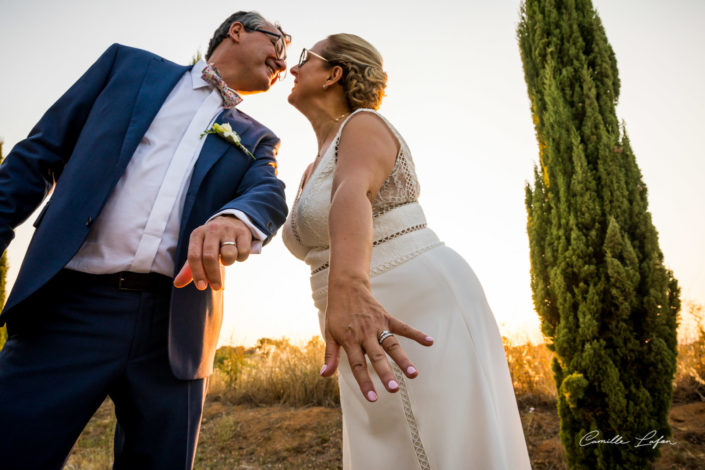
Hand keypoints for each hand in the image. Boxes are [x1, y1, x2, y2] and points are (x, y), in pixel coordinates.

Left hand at [173, 215, 251, 290]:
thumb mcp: (199, 251)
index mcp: (197, 234)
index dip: (197, 273)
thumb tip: (177, 284)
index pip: (194, 256)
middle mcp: (211, 229)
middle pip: (210, 257)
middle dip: (213, 275)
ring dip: (228, 262)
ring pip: (228, 254)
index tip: (201, 287)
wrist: (231, 222)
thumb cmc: (212, 242)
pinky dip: (241, 258)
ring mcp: (228, 230)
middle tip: (216, 287)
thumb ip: (188, 269)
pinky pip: (243, 252)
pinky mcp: (243, 232)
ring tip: (227, 259)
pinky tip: (238, 253)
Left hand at [320, 279, 433, 401]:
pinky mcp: (387, 317)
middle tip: (394, 389)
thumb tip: (324, 376)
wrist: (346, 287)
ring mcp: (377, 325)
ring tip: (413, 374)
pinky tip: (429, 341)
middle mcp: (365, 334)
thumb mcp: (329, 334)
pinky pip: (403, 327)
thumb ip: (330, 356)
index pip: (358, 366)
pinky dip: (416, 334)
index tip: (373, 398)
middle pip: (377, 357)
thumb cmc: (337, 313)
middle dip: (386, 374)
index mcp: (350, 340)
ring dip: (402, 359)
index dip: (365, 382)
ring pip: (392, 345)